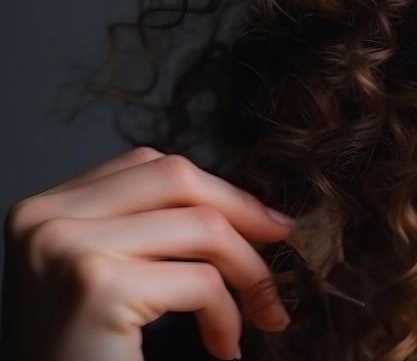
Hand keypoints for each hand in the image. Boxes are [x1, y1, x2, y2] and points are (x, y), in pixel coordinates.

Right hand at [3, 147, 294, 360]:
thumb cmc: (91, 356)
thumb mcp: (108, 271)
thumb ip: (150, 225)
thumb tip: (241, 203)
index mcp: (47, 208)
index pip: (146, 164)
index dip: (212, 187)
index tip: (256, 216)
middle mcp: (46, 219)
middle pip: (175, 179)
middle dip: (241, 209)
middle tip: (280, 236)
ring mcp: (69, 248)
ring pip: (201, 226)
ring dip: (248, 270)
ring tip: (262, 309)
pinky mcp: (99, 288)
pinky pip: (201, 281)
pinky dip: (228, 314)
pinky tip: (224, 345)